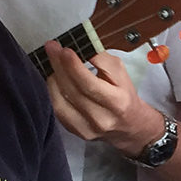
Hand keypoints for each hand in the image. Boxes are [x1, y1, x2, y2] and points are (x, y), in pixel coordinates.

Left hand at [41, 41, 167, 154]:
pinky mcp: (75, 132)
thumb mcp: (120, 73)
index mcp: (117, 103)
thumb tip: (81, 49)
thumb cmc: (123, 94)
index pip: (90, 85)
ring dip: (53, 78)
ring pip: (61, 102)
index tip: (64, 50)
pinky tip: (54, 79)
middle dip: (59, 66)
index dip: (74, 67)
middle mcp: (101, 119)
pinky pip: (57, 110)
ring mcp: (86, 129)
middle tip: (52, 48)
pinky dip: (53, 91)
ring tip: (52, 62)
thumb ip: (102, 60)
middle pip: (73, 92)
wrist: (128, 124)